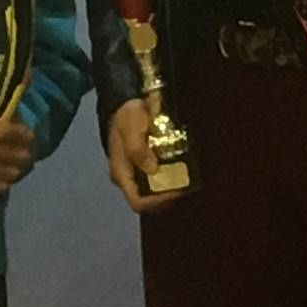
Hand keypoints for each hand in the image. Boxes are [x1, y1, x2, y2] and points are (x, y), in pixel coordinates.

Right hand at [103, 99, 186, 214]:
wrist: (124, 103)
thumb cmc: (127, 115)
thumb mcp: (131, 127)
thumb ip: (138, 149)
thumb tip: (152, 169)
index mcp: (121, 173)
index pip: (138, 202)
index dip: (158, 203)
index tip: (176, 191)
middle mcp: (127, 178)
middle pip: (148, 201)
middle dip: (167, 197)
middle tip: (185, 185)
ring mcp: (135, 172)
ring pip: (153, 192)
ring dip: (170, 188)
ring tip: (185, 178)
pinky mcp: (143, 165)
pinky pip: (157, 180)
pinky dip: (169, 178)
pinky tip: (180, 170)